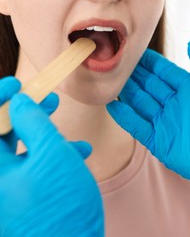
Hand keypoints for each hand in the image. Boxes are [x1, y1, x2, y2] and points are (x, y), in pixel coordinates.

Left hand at [0, 77, 103, 235]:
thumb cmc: (61, 207)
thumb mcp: (53, 156)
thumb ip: (35, 124)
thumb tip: (21, 102)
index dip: (0, 99)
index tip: (18, 85)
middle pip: (2, 136)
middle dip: (28, 115)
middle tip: (48, 100)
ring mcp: (8, 190)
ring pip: (21, 152)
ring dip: (47, 138)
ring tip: (72, 134)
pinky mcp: (24, 197)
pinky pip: (32, 169)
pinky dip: (53, 158)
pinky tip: (78, 154)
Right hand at [107, 39, 189, 209]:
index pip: (165, 72)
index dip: (150, 62)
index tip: (134, 51)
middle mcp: (178, 105)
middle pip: (150, 86)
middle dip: (134, 75)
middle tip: (116, 62)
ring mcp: (169, 124)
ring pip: (141, 104)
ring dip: (127, 93)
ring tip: (111, 80)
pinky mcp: (162, 143)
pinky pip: (138, 127)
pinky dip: (125, 117)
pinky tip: (113, 104)